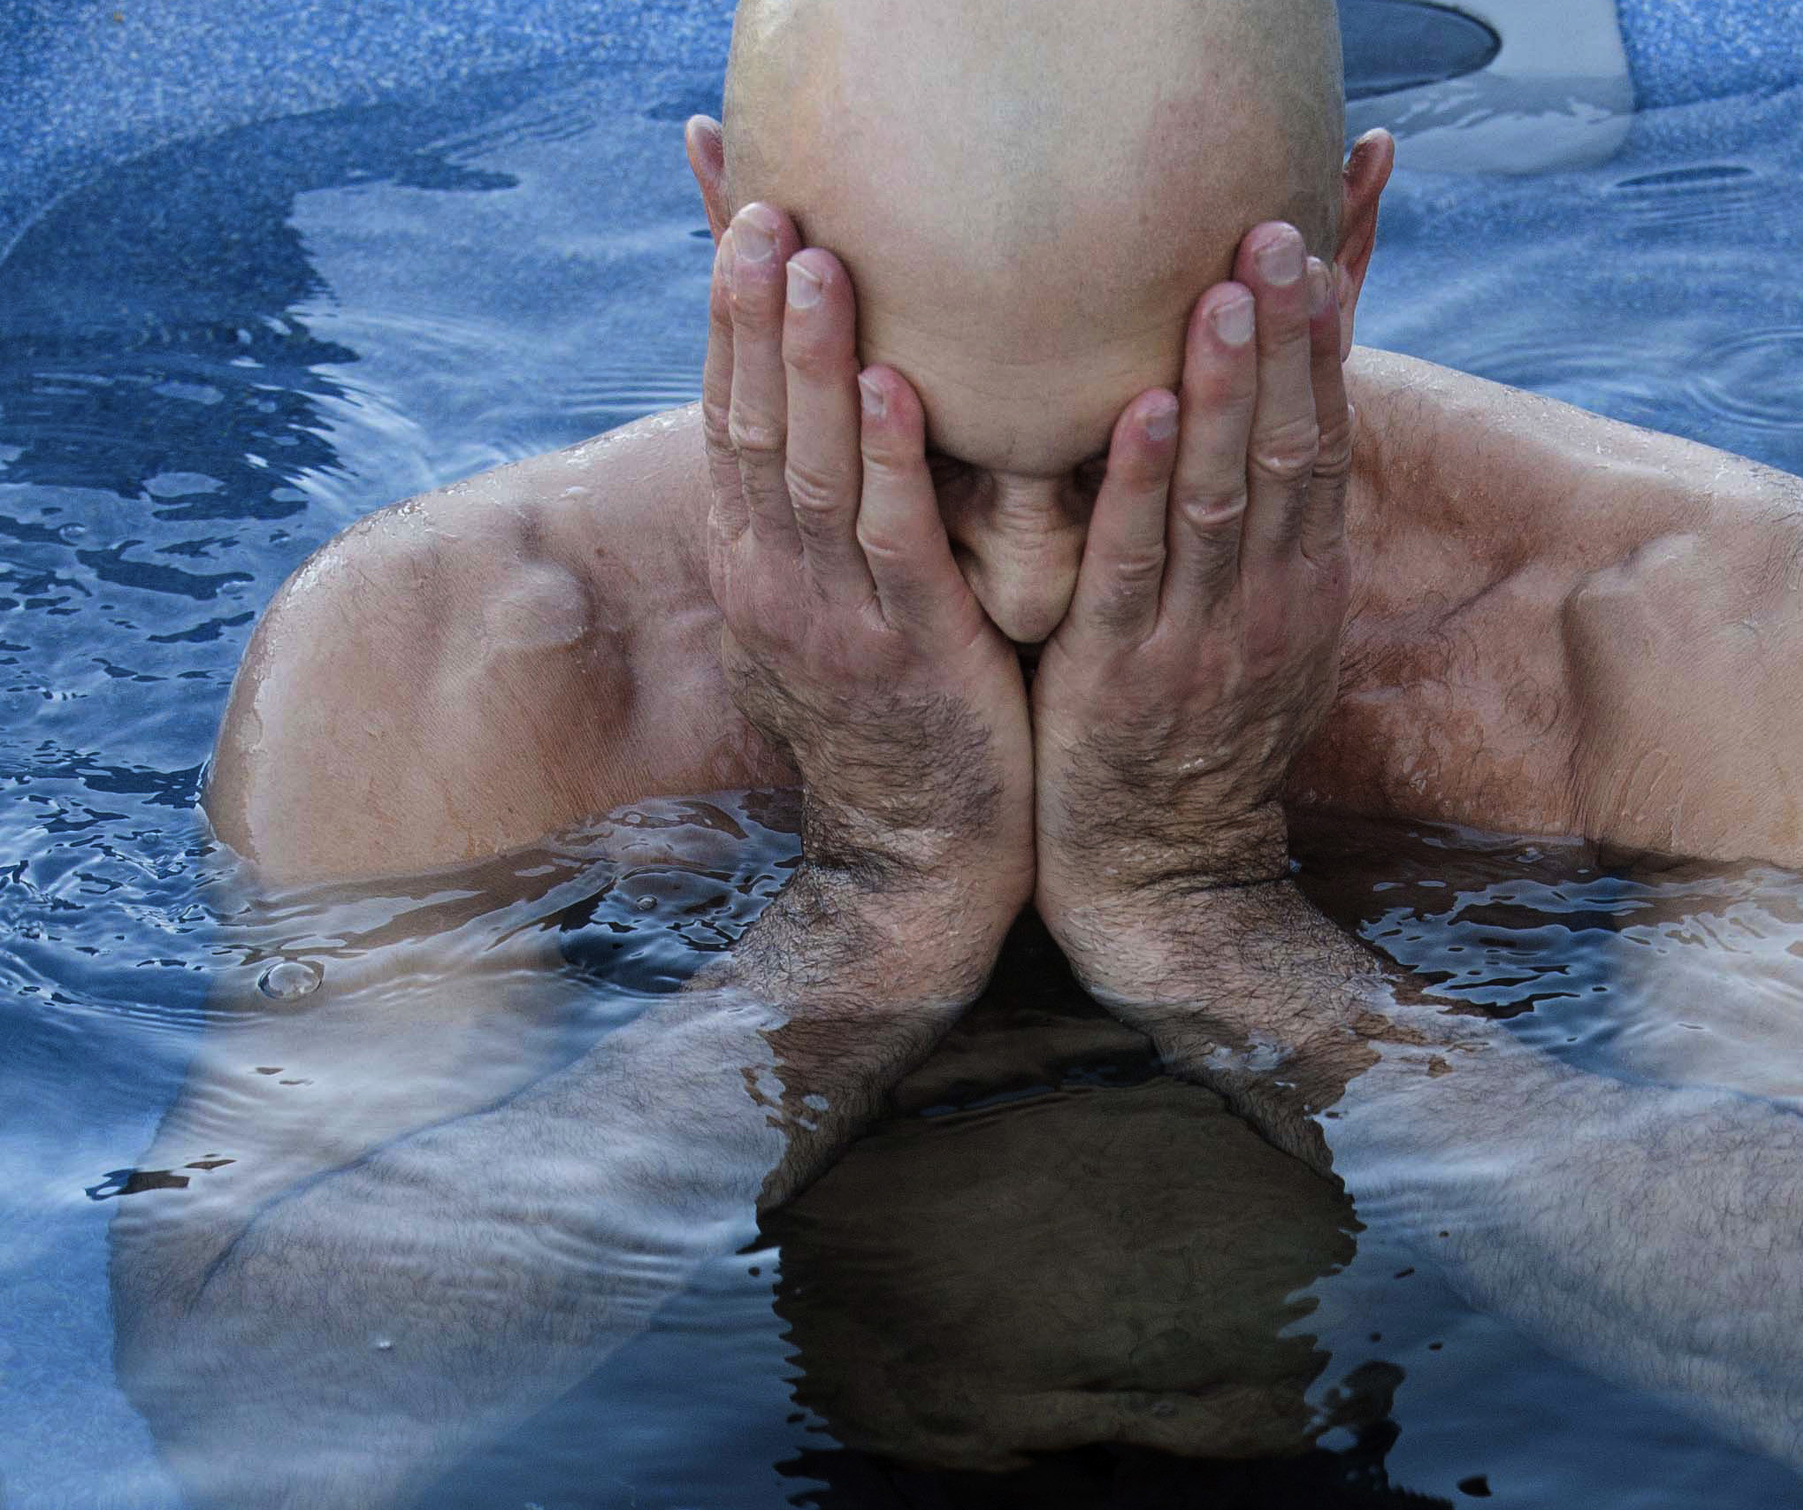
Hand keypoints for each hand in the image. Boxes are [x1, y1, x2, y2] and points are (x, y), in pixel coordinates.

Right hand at [702, 203, 1031, 914]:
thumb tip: (837, 425)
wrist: (919, 856)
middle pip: (754, 425)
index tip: (748, 219)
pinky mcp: (912, 653)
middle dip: (756, 315)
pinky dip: (888, 462)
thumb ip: (830, 522)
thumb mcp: (836, 610)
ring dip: (809, 363)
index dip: (734, 321)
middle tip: (768, 208)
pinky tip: (889, 388)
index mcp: (758, 564)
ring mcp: (837, 619)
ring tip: (815, 263)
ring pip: (811, 470)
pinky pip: (895, 543)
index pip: (730, 419)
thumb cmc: (900, 718)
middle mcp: (777, 582)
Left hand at [1030, 221, 1351, 974]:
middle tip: (1273, 230)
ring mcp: (1202, 636)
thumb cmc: (1198, 737)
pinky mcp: (1127, 673)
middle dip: (1285, 336)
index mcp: (1303, 580)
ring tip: (1221, 291)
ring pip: (1220, 493)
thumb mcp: (1261, 631)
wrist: (1167, 876)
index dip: (1321, 341)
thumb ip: (1265, 536)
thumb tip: (1266, 429)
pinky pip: (1135, 564)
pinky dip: (1136, 484)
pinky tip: (1133, 410)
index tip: (1314, 241)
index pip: (1322, 437)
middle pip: (1288, 446)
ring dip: (1222, 389)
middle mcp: (1270, 599)